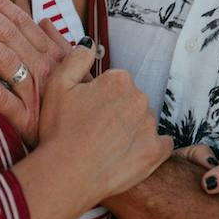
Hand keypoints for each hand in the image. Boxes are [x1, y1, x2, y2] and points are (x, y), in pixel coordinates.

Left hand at [0, 0, 75, 143]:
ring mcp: (34, 92)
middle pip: (10, 34)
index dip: (1, 3)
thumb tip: (45, 21)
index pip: (23, 22)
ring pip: (5, 59)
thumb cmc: (82, 104)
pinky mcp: (25, 119)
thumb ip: (59, 44)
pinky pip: (0, 98)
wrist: (93, 143)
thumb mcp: (77, 70)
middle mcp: (43, 68)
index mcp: (53, 55)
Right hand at [38, 50, 172, 200]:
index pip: (116, 82)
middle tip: (95, 131)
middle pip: (132, 100)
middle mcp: (139, 98)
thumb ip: (76, 58)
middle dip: (118, 112)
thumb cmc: (59, 130)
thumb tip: (89, 44)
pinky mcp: (155, 152)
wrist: (66, 174)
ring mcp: (150, 126)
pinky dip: (150, 148)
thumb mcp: (57, 85)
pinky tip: (130, 155)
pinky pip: (161, 144)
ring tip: (108, 147)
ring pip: (144, 121)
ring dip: (132, 129)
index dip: (100, 97)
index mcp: (118, 80)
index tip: (87, 112)